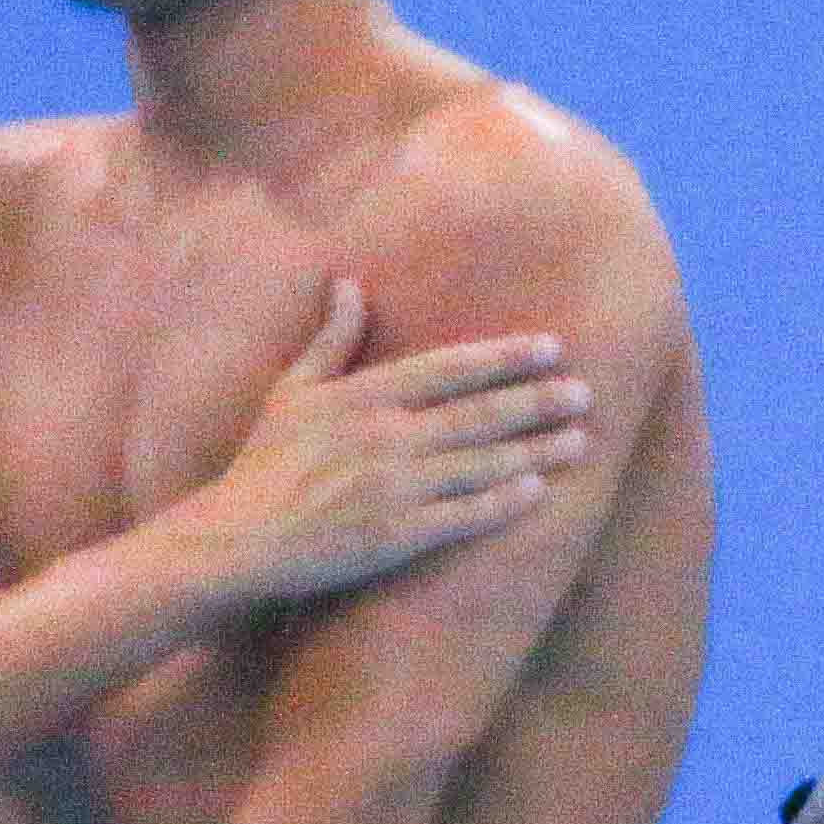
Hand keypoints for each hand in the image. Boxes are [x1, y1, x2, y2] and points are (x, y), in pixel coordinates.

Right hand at [184, 275, 593, 604]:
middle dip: (538, 401)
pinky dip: (504, 500)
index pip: (451, 367)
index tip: (550, 348)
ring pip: (483, 463)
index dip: (505, 356)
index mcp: (363, 395)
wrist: (238, 539)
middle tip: (585, 392)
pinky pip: (465, 514)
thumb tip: (350, 284)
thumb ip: (332, 340)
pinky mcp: (398, 535)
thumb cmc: (265, 463)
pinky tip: (538, 489)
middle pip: (480, 413)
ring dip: (536, 450)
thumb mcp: (292, 391)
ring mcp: (395, 487)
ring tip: (579, 439)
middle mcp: (386, 436)